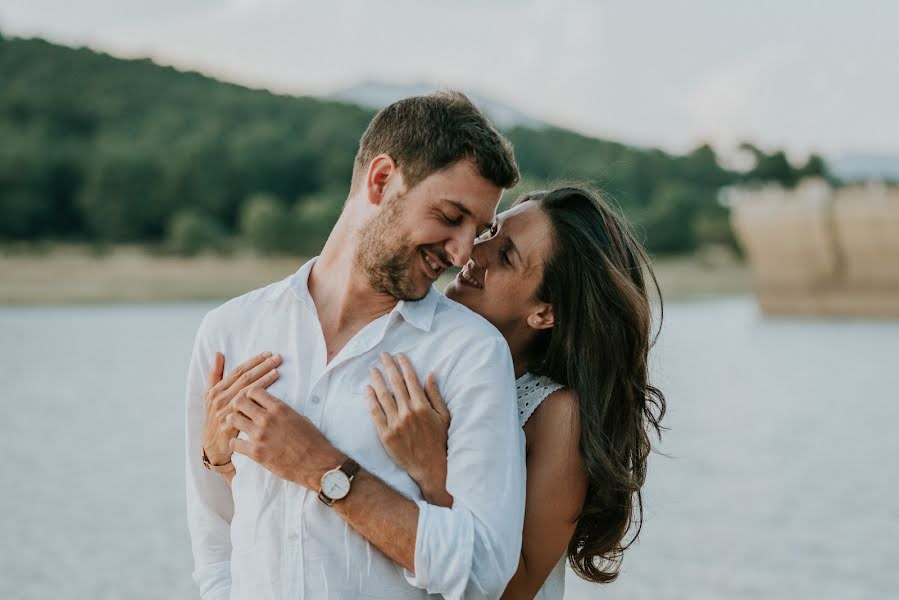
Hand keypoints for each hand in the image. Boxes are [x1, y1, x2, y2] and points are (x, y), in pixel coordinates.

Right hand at [203, 351, 280, 464]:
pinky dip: (258, 401)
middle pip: (244, 379)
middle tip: (277, 358)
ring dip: (263, 380)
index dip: (253, 361)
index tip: (268, 354)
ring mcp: (224, 412)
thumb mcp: (211, 396)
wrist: (213, 446)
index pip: (238, 371)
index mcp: (215, 390)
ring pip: (247, 392)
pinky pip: (247, 410)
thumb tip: (218, 354)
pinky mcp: (230, 425)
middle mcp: (219, 399)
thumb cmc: (216, 418)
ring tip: (277, 371)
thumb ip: (215, 375)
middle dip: (262, 367)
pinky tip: (270, 396)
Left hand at [228, 387, 343, 489]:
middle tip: (240, 412)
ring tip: (238, 427)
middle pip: (239, 402)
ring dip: (233, 422)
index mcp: (279, 408)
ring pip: (233, 420)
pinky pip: (235, 443)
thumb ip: (282, 411)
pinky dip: (235, 443)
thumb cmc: (312, 440)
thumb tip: (271, 408)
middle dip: (237, 406)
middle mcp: (267, 419)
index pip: (253, 391)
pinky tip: (240, 444)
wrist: (316, 463)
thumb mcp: (299, 417)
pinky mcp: (256, 453)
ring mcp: (260, 435)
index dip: (249, 395)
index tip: (250, 401)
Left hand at [367, 353, 450, 498]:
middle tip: (382, 355)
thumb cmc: (440, 441)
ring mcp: (395, 423)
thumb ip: (435, 394)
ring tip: (373, 369)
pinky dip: (371, 399)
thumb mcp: (444, 416)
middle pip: (395, 383)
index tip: (399, 355)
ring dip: (377, 379)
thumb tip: (430, 373)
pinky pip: (375, 413)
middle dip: (388, 366)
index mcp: (423, 406)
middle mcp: (408, 412)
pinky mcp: (386, 434)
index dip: (404, 365)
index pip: (411, 379)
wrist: (430, 467)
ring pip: (383, 396)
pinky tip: (368, 389)